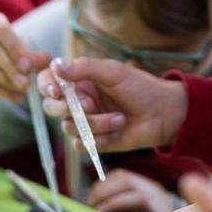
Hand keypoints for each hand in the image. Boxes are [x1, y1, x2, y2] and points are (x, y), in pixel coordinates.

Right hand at [0, 10, 48, 122]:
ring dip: (5, 80)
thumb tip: (46, 59)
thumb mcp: (18, 55)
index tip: (28, 66)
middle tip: (25, 81)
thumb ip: (31, 57)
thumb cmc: (2, 59)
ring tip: (22, 89)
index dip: (15, 48)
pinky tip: (13, 96)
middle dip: (10, 66)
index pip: (0, 29)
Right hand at [37, 57, 186, 151]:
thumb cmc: (140, 87)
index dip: (47, 87)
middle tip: (90, 104)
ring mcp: (86, 122)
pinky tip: (117, 131)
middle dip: (67, 108)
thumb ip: (85, 68)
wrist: (164, 113)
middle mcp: (79, 101)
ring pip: (69, 127)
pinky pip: (81, 145)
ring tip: (119, 118)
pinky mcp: (95, 141)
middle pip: (52, 108)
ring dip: (95, 124)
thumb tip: (56, 66)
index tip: (56, 90)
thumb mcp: (113, 72)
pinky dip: (98, 139)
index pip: (50, 82)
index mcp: (80, 81)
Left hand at [87, 168, 175, 211]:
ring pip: (139, 196)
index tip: (89, 198)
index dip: (102, 185)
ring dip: (114, 203)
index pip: (122, 176)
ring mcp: (162, 205)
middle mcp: (155, 192)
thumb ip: (118, 206)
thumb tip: (92, 207)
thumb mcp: (133, 211)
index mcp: (146, 187)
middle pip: (129, 181)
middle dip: (105, 191)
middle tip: (90, 205)